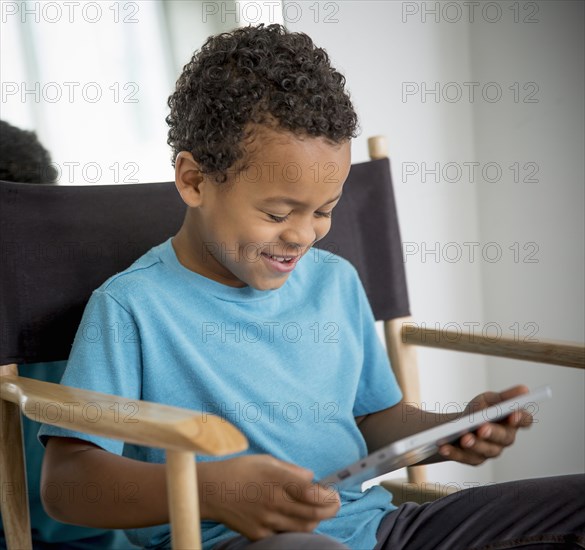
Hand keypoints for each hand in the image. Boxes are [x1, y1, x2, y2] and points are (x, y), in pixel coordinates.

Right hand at [202, 454, 339, 540]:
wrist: (211, 490)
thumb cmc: (240, 470)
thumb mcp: (268, 461)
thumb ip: (292, 470)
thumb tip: (311, 477)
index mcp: (277, 480)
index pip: (312, 494)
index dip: (329, 496)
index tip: (334, 493)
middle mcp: (274, 502)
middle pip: (313, 514)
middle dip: (330, 510)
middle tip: (334, 504)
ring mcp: (267, 520)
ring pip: (303, 528)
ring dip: (315, 520)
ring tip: (315, 511)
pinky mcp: (259, 534)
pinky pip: (285, 534)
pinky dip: (295, 528)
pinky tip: (294, 518)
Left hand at [438, 385, 533, 465]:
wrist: (458, 426)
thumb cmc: (478, 411)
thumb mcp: (488, 400)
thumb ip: (505, 396)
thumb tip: (524, 390)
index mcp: (512, 421)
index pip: (524, 420)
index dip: (520, 418)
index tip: (512, 414)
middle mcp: (505, 439)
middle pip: (504, 437)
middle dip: (492, 432)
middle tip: (482, 428)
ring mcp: (491, 451)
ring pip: (485, 450)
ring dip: (474, 444)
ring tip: (463, 438)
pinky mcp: (475, 459)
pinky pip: (464, 457)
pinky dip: (453, 452)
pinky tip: (443, 447)